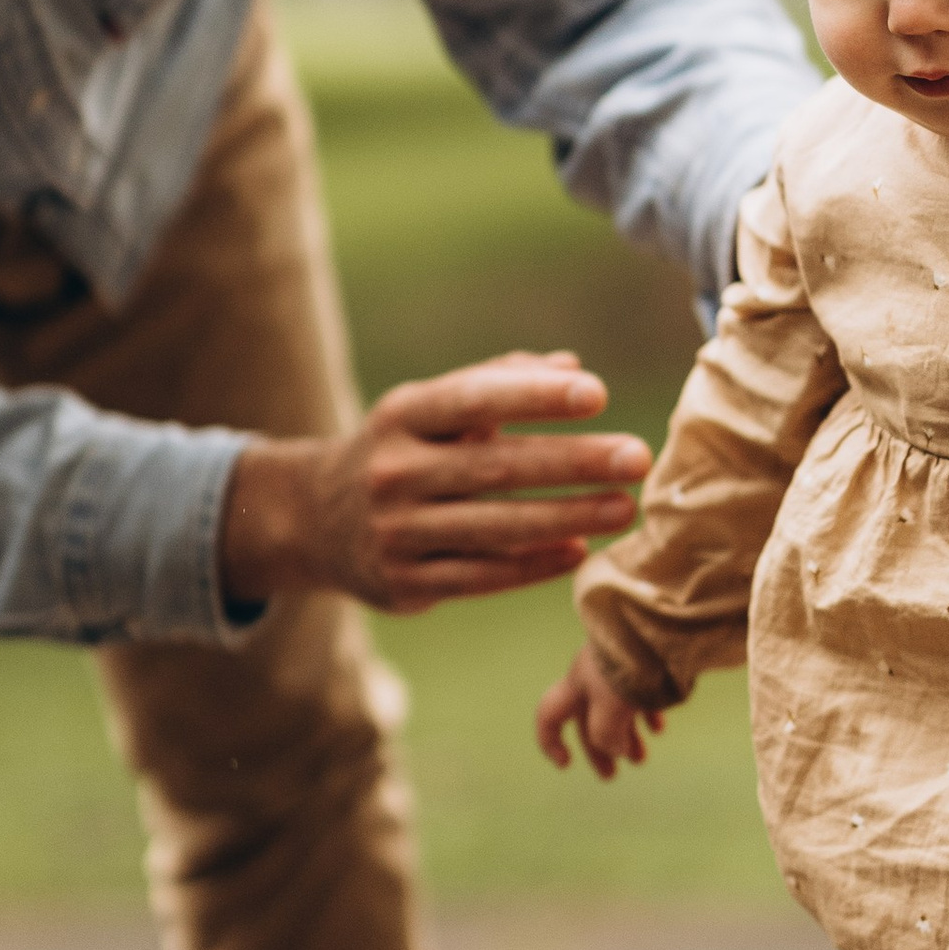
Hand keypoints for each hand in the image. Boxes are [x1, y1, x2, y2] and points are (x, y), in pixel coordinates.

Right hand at [219, 351, 649, 616]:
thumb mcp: (430, 408)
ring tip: (624, 508)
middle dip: (572, 462)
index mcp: (401, 416)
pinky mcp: (403, 582)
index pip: (472, 398)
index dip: (534, 395)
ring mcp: (396, 532)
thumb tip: (572, 367)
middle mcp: (393, 472)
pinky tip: (579, 551)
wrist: (313, 521)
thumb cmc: (400, 450)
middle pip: (493, 467)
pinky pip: (481, 576)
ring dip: (566, 517)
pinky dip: (533, 565)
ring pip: (494, 527)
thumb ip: (500, 382)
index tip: (597, 393)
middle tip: (636, 457)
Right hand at [537, 644, 663, 776]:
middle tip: (611, 776)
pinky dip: (645, 715)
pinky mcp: (643, 663)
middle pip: (587, 721)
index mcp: (575, 686)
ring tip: (641, 759)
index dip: (550, 742)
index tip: (566, 764)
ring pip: (615, 710)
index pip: (548, 716)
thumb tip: (614, 749)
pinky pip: (639, 694)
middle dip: (598, 750)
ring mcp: (617, 669)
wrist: (658, 621)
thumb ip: (605, 734)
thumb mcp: (609, 707)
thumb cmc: (627, 665)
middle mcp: (591, 677)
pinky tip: (658, 728)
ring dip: (626, 738)